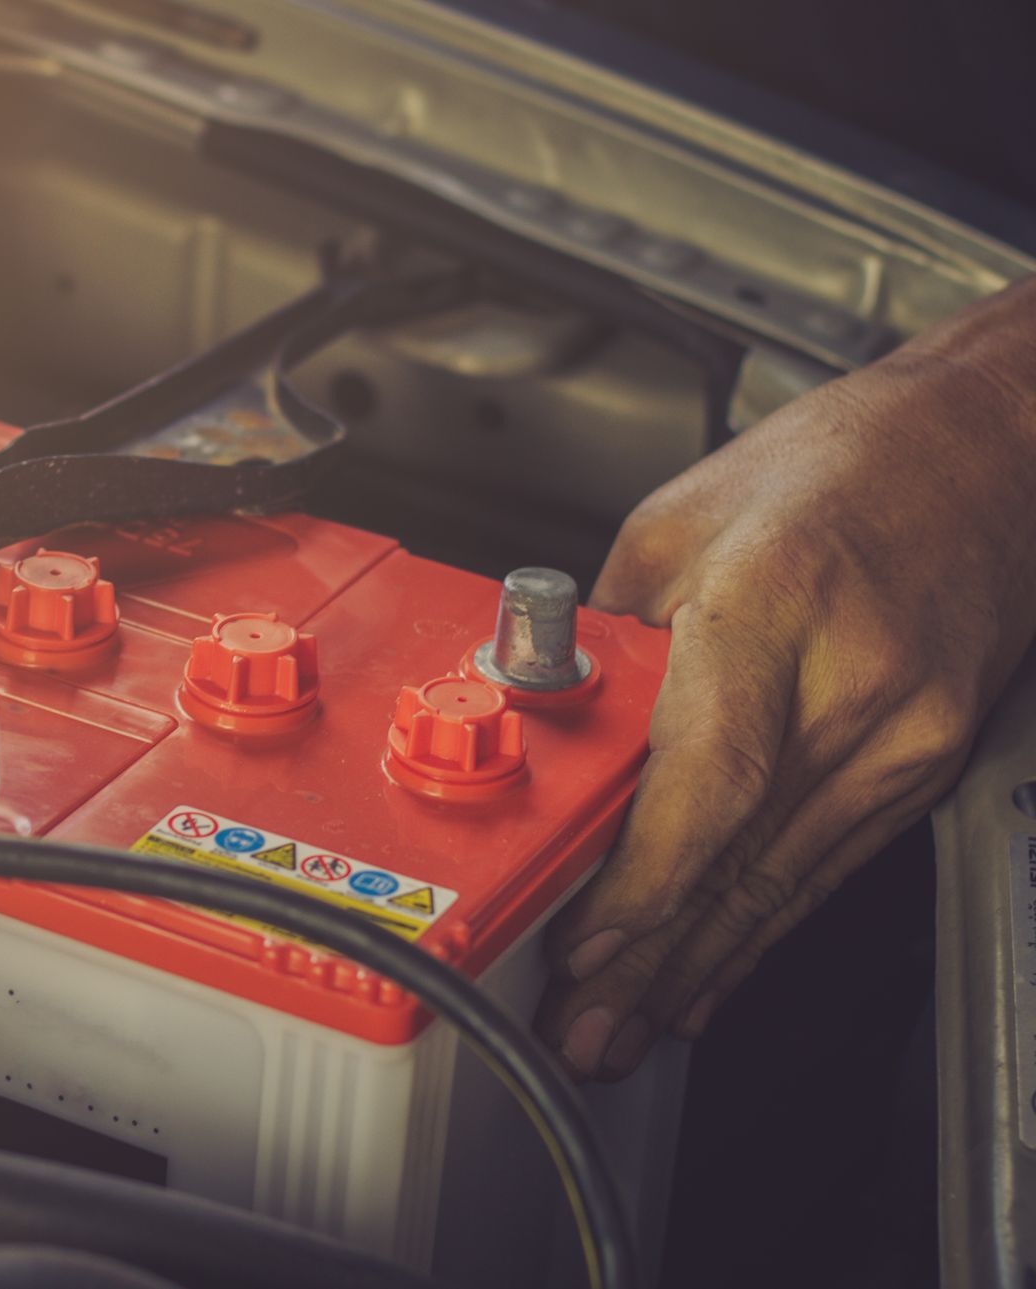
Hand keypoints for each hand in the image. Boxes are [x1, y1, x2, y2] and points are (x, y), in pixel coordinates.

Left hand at [536, 278, 1035, 1079]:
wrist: (984, 449)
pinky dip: (763, 925)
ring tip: (631, 1026)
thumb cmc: (831, 468)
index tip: (589, 940)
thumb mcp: (676, 525)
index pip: (713, 776)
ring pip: (786, 878)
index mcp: (777, 601)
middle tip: (587, 1026)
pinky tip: (714, 975)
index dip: (649, 879)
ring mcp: (907, 729)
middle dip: (655, 957)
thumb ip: (611, 641)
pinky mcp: (927, 757)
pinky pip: (828, 863)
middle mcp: (856, 680)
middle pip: (743, 853)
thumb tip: (549, 731)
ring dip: (702, 964)